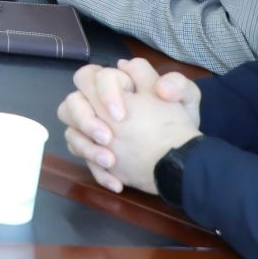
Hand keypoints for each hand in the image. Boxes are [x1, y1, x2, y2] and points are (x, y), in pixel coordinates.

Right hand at [58, 59, 201, 193]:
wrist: (179, 158)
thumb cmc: (178, 124)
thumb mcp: (186, 100)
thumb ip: (177, 85)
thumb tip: (159, 87)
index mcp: (118, 86)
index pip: (95, 76)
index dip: (103, 93)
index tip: (121, 116)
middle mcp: (99, 105)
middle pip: (72, 101)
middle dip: (84, 119)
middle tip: (107, 138)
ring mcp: (93, 130)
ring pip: (71, 131)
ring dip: (86, 147)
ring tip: (110, 162)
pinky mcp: (94, 152)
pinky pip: (84, 161)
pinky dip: (98, 171)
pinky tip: (116, 182)